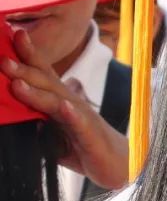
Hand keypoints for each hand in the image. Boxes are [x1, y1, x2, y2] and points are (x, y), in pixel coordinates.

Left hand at [3, 29, 128, 190]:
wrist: (121, 165)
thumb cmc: (85, 147)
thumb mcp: (54, 132)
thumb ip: (38, 120)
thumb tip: (16, 110)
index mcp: (62, 101)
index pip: (43, 74)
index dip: (28, 55)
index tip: (12, 35)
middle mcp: (72, 103)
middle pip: (47, 82)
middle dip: (25, 69)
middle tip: (2, 58)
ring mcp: (82, 118)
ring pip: (58, 101)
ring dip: (38, 91)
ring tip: (17, 83)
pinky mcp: (91, 136)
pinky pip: (81, 124)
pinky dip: (72, 115)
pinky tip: (64, 108)